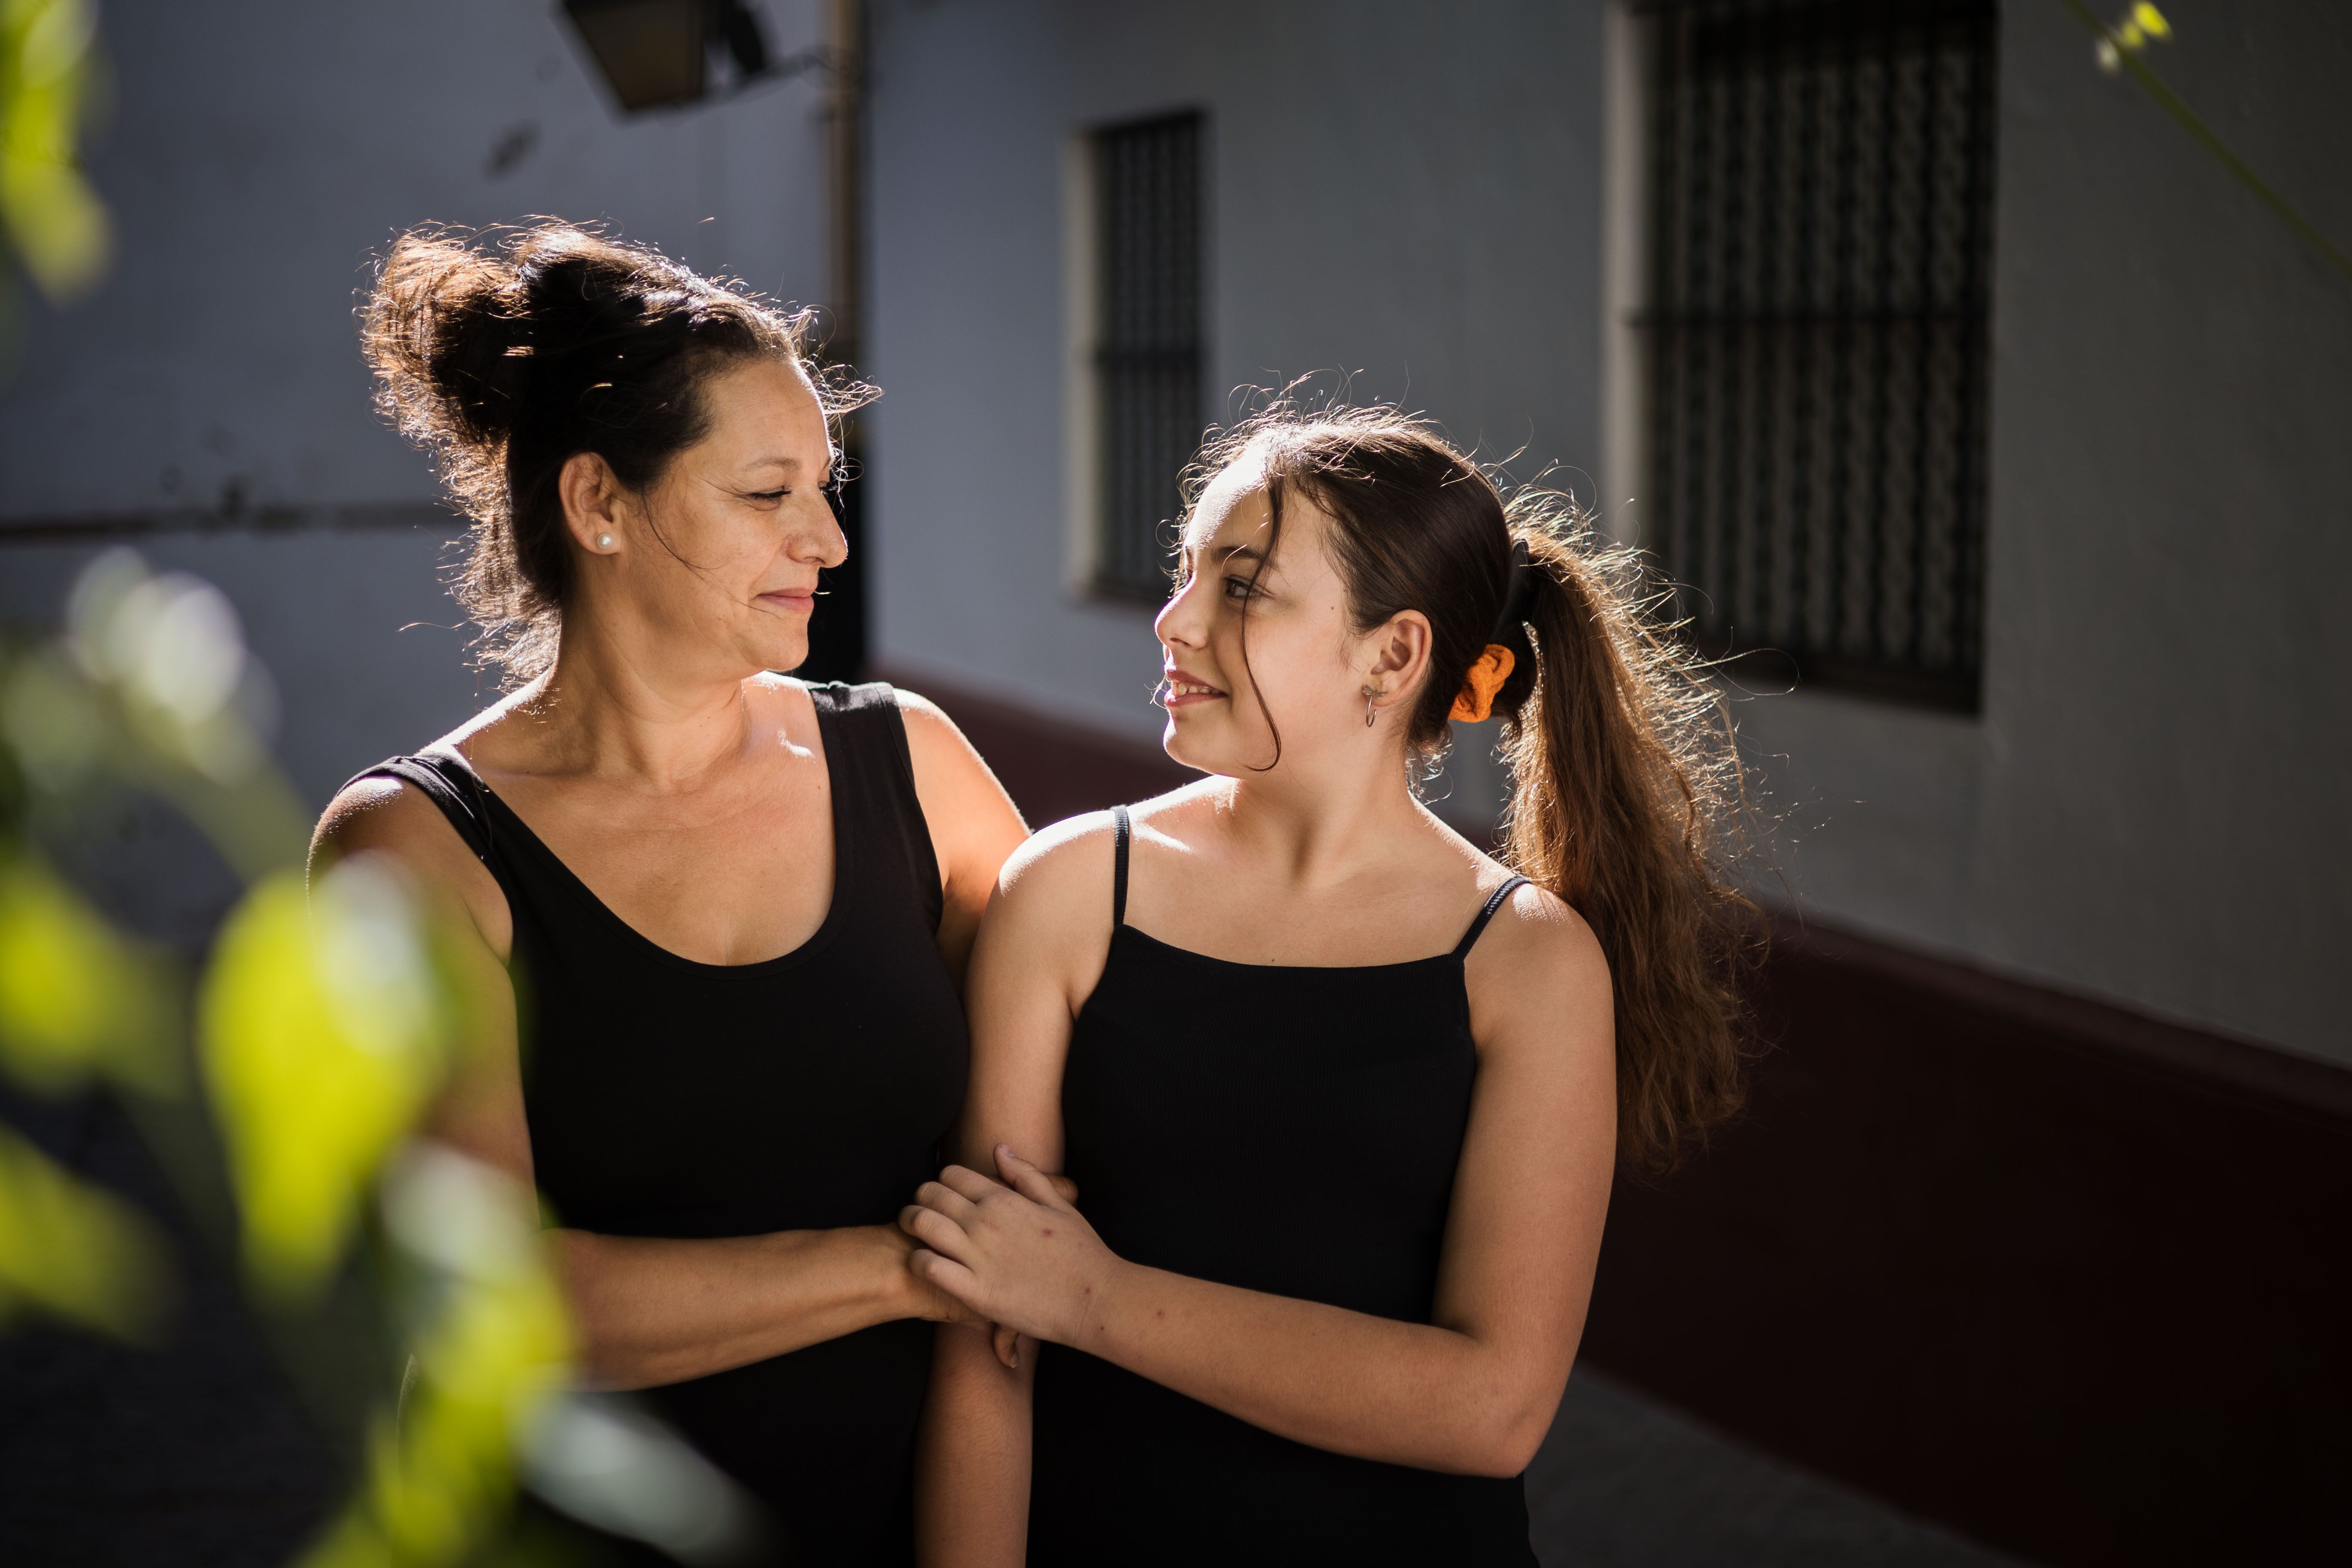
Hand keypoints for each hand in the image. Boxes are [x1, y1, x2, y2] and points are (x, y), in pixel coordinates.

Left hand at [899, 1146, 1120, 1350]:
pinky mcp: (974, 1291)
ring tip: (913, 1233)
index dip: (942, 1182)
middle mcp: (985, 1222)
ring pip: (921, 1225)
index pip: (951, 1175)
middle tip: (922, 1212)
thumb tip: (999, 1149)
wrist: (1095, 1297)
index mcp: (1004, 1199)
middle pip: (929, 1195)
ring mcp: (978, 1256)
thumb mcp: (1058, 1204)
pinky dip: (918, 1261)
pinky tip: (924, 1263)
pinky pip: (928, 1267)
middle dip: (920, 1199)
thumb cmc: (1081, 1252)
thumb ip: (1025, 1175)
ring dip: (911, 1224)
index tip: (944, 1195)